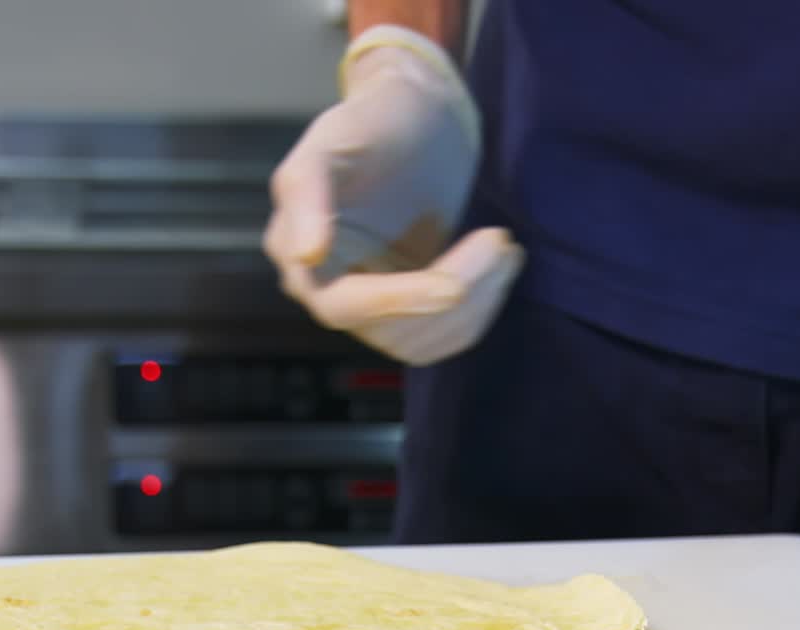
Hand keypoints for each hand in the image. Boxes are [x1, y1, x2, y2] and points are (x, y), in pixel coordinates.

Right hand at [263, 26, 523, 364]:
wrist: (419, 119)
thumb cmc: (376, 118)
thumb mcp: (336, 134)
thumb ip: (309, 188)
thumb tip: (305, 255)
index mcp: (294, 250)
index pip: (343, 305)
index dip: (398, 301)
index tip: (454, 287)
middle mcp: (323, 289)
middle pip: (389, 329)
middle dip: (452, 293)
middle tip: (499, 240)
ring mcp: (366, 310)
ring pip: (420, 342)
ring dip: (474, 303)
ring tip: (505, 246)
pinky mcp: (406, 317)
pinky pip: (441, 339)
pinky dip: (479, 311)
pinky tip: (499, 267)